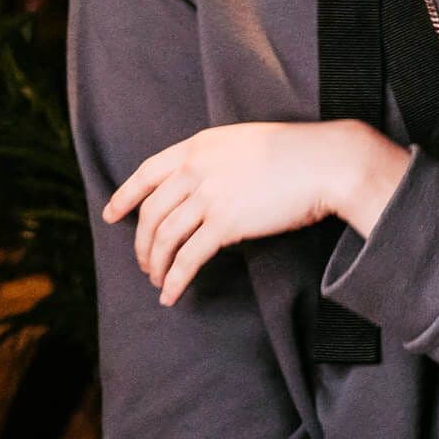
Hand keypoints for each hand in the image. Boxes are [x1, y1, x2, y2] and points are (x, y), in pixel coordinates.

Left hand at [103, 119, 408, 304]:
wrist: (328, 163)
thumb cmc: (299, 154)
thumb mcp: (247, 144)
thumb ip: (218, 161)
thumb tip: (205, 190)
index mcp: (199, 146)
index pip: (147, 172)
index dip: (124, 196)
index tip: (110, 214)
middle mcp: (197, 168)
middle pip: (152, 212)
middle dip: (142, 243)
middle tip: (144, 263)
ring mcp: (210, 195)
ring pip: (165, 237)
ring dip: (156, 264)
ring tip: (157, 281)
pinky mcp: (226, 223)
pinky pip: (189, 258)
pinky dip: (175, 279)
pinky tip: (171, 294)